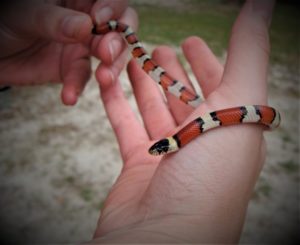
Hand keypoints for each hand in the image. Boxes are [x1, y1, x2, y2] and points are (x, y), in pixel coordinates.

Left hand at [0, 0, 131, 104]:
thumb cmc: (4, 21)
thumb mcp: (25, 15)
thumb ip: (56, 21)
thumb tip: (88, 27)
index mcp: (78, 0)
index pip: (111, 1)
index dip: (113, 10)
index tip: (100, 21)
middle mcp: (86, 23)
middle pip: (119, 30)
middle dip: (118, 43)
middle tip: (107, 54)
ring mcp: (82, 47)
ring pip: (109, 57)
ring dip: (111, 68)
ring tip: (104, 78)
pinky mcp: (73, 69)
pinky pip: (82, 79)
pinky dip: (77, 88)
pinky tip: (69, 96)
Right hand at [93, 0, 273, 242]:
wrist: (165, 236)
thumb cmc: (210, 175)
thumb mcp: (239, 102)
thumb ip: (249, 51)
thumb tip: (263, 2)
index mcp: (230, 129)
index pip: (220, 87)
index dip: (208, 61)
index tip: (191, 41)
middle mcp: (202, 143)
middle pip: (185, 97)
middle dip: (172, 71)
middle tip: (159, 48)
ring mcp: (169, 154)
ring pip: (153, 108)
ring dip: (143, 82)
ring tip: (133, 57)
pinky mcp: (138, 165)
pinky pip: (124, 124)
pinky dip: (115, 100)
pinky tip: (107, 77)